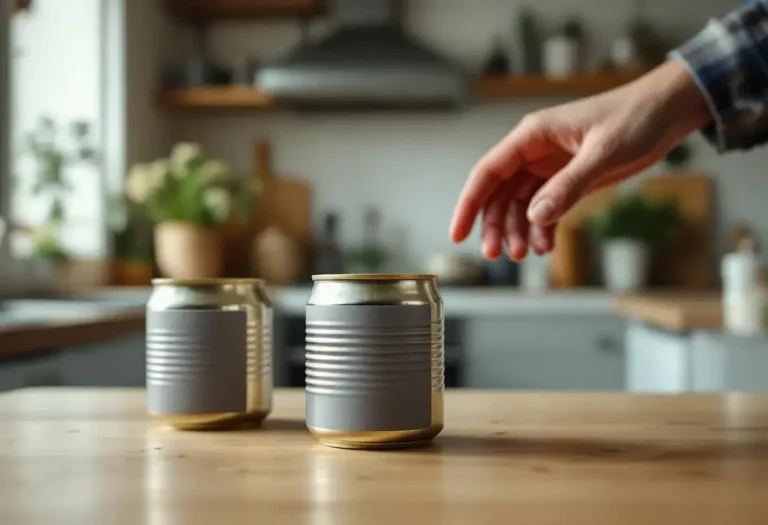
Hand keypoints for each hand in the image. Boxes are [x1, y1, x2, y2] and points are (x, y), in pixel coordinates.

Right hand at [449, 60, 711, 260]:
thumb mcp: (602, 153)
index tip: (458, 234)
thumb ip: (568, 186)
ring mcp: (550, 167)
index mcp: (532, 135)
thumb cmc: (635, 119)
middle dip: (495, 226)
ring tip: (525, 254)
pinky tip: (546, 246)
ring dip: (518, 230)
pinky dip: (542, 228)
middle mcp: (534, 152)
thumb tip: (534, 217)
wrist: (668, 111)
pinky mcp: (567, 179)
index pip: (488, 172)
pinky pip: (544, 208)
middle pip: (499, 193)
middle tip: (497, 256)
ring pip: (519, 204)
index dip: (469, 204)